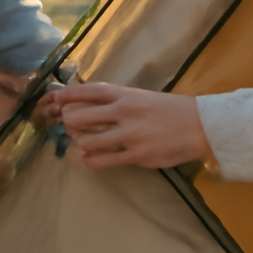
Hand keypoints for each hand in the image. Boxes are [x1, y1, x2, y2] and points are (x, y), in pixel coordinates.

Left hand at [51, 83, 212, 171]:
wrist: (200, 126)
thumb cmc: (169, 110)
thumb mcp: (141, 97)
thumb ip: (117, 101)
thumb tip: (89, 106)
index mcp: (125, 94)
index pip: (87, 91)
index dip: (66, 95)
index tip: (53, 99)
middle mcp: (124, 111)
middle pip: (80, 116)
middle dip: (68, 123)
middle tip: (68, 127)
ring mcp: (129, 134)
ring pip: (89, 141)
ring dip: (80, 143)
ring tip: (82, 144)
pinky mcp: (136, 155)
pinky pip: (104, 160)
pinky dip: (91, 160)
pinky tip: (88, 159)